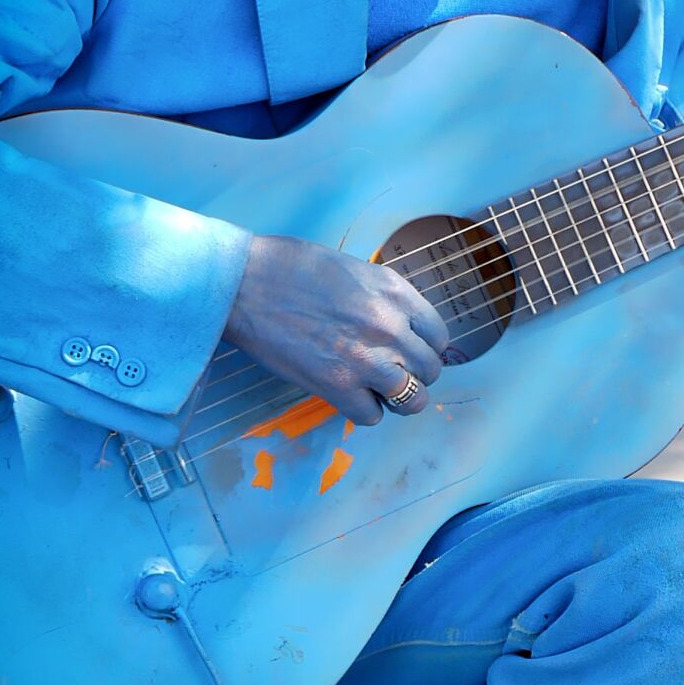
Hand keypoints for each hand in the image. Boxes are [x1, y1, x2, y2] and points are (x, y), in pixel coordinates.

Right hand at [226, 233, 450, 421]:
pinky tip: (347, 395)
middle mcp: (391, 327)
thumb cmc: (290, 268)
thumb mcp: (355, 270)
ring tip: (375, 390)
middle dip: (413, 374)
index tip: (408, 350)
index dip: (425, 347)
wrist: (244, 283)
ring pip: (412, 400)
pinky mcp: (336, 386)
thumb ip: (384, 300)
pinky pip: (372, 416)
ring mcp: (367, 360)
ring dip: (396, 398)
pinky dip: (362, 410)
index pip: (439, 336)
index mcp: (396, 293)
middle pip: (430, 370)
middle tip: (390, 371)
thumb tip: (399, 325)